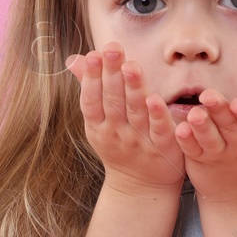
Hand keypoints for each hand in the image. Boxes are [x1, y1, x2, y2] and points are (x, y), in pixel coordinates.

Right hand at [66, 41, 185, 195]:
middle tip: (112, 49)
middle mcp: (116, 133)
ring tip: (131, 66)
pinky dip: (157, 115)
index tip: (93, 54)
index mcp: (99, 125)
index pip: (92, 99)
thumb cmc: (119, 146)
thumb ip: (90, 87)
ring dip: (133, 88)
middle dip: (112, 73)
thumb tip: (74, 59)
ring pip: (135, 111)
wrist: (140, 187)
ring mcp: (139, 142)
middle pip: (113, 101)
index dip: (91, 78)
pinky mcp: (162, 149)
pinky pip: (159, 130)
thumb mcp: (99, 121)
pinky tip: (155, 99)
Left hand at [173, 86, 236, 204]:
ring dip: (201, 126)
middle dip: (220, 110)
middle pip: (231, 126)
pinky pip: (192, 150)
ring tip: (193, 113)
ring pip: (210, 139)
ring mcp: (221, 155)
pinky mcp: (200, 160)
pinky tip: (178, 128)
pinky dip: (185, 141)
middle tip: (207, 95)